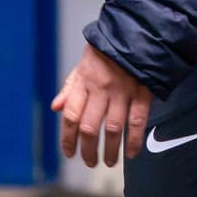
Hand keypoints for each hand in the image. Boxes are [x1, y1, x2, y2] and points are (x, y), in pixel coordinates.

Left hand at [52, 41, 152, 169]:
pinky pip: (137, 122)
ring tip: (109, 161)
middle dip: (88, 150)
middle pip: (90, 128)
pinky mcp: (142, 94)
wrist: (133, 34)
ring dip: (110, 150)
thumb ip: (69, 88)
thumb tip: (55, 108)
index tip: (69, 152)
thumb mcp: (82, 66)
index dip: (67, 138)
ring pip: (113, 129)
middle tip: (90, 162)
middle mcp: (101, 90)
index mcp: (84, 83)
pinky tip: (131, 153)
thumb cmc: (105, 52)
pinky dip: (134, 140)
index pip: (70, 116)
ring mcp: (122, 93)